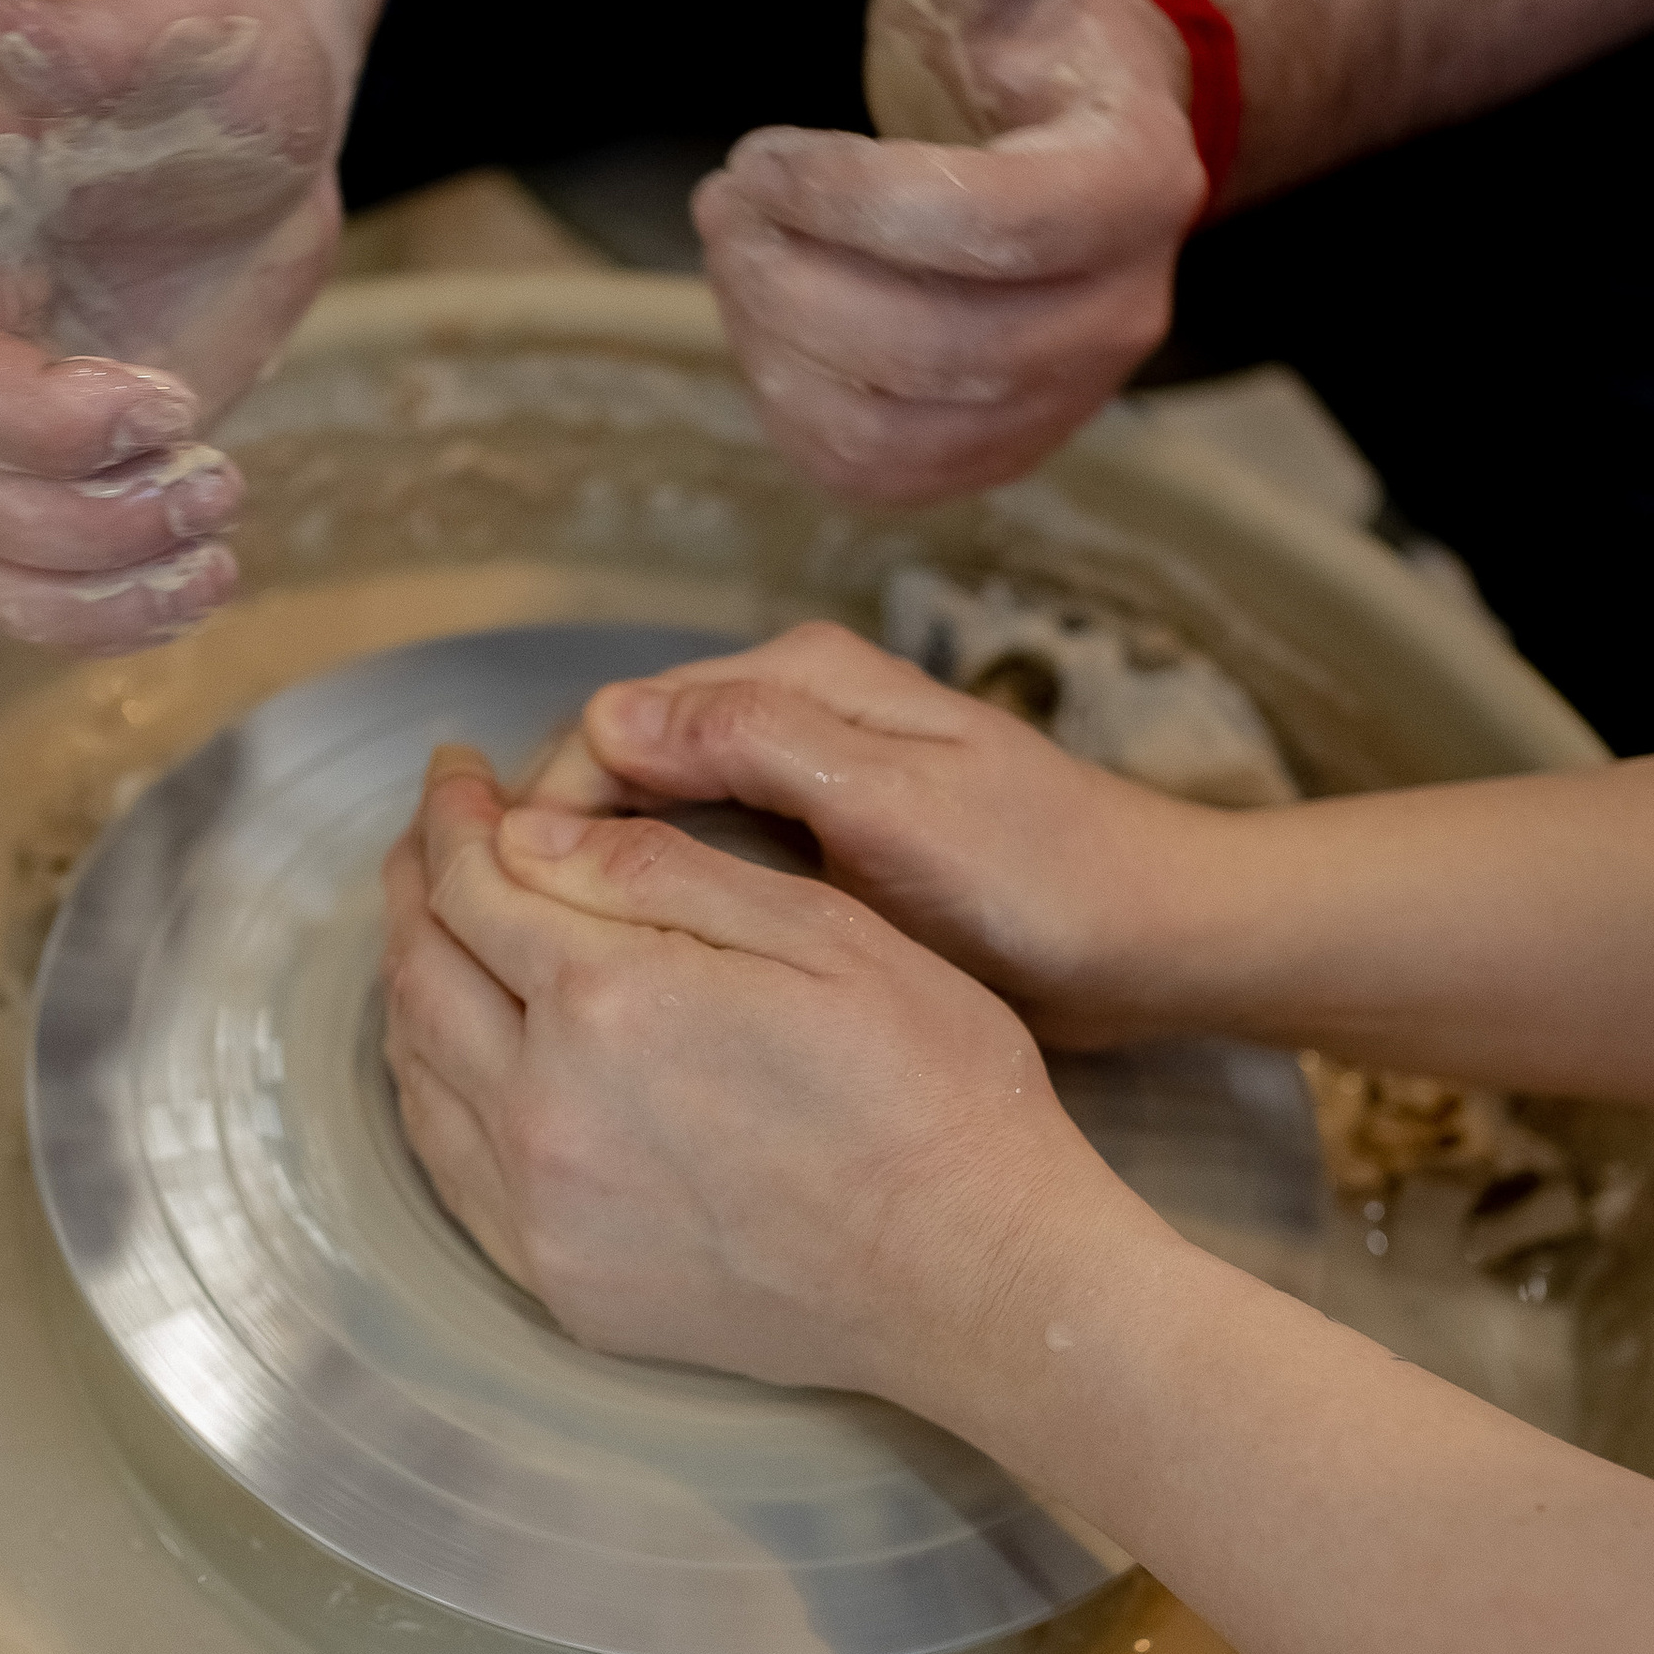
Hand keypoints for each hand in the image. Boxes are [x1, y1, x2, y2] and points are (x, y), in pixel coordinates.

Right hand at [0, 0, 341, 649]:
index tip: (171, 404)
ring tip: (213, 546)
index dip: (37, 422)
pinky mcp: (37, 463)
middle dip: (79, 520)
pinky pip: (17, 582)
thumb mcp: (180, 27)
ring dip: (87, 590)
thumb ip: (85, 34)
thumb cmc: (213, 57)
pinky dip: (99, 616)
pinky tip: (200, 579)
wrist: (250, 113)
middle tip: (215, 480)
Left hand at [378, 747, 1120, 1397]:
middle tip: (433, 830)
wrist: (975, 1277)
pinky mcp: (562, 1282)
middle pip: (424, 972)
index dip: (453, 815)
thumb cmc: (931, 1091)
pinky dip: (433, 1091)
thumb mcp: (823, 932)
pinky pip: (452, 1171)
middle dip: (417, 882)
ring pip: (420, 1072)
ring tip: (437, 924)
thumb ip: (660, 870)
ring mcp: (544, 1210)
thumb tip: (532, 829)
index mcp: (607, 1000)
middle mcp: (545, 1109)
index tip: (456, 771)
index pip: (474, 883)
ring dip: (416, 982)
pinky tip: (459, 1054)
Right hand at [522, 623, 1227, 1045]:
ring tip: (545, 970)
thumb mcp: (900, 807)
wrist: (1153, 942)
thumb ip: (762, 747)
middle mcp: (792, 712)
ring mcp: (806, 781)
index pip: (617, 722)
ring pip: (657, 818)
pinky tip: (634, 973)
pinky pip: (707, 859)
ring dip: (599, 877)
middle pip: (624, 765)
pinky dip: (659, 902)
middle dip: (556, 843)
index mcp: (800, 679)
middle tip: (501, 951)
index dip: (547, 808)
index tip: (502, 902)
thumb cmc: (1041, 877)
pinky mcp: (823, 847)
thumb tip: (610, 717)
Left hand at [696, 0, 1206, 502]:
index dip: (848, 200)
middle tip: (722, 203)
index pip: (985, 227)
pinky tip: (764, 333)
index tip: (760, 153)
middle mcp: (1120, 314)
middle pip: (930, 344)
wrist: (1088, 159)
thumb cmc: (1036, 63)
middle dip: (790, 276)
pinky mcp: (999, 453)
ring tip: (733, 259)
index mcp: (1133, 185)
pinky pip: (879, 474)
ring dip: (777, 347)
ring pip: (894, 425)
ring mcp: (1062, 400)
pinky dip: (794, 416)